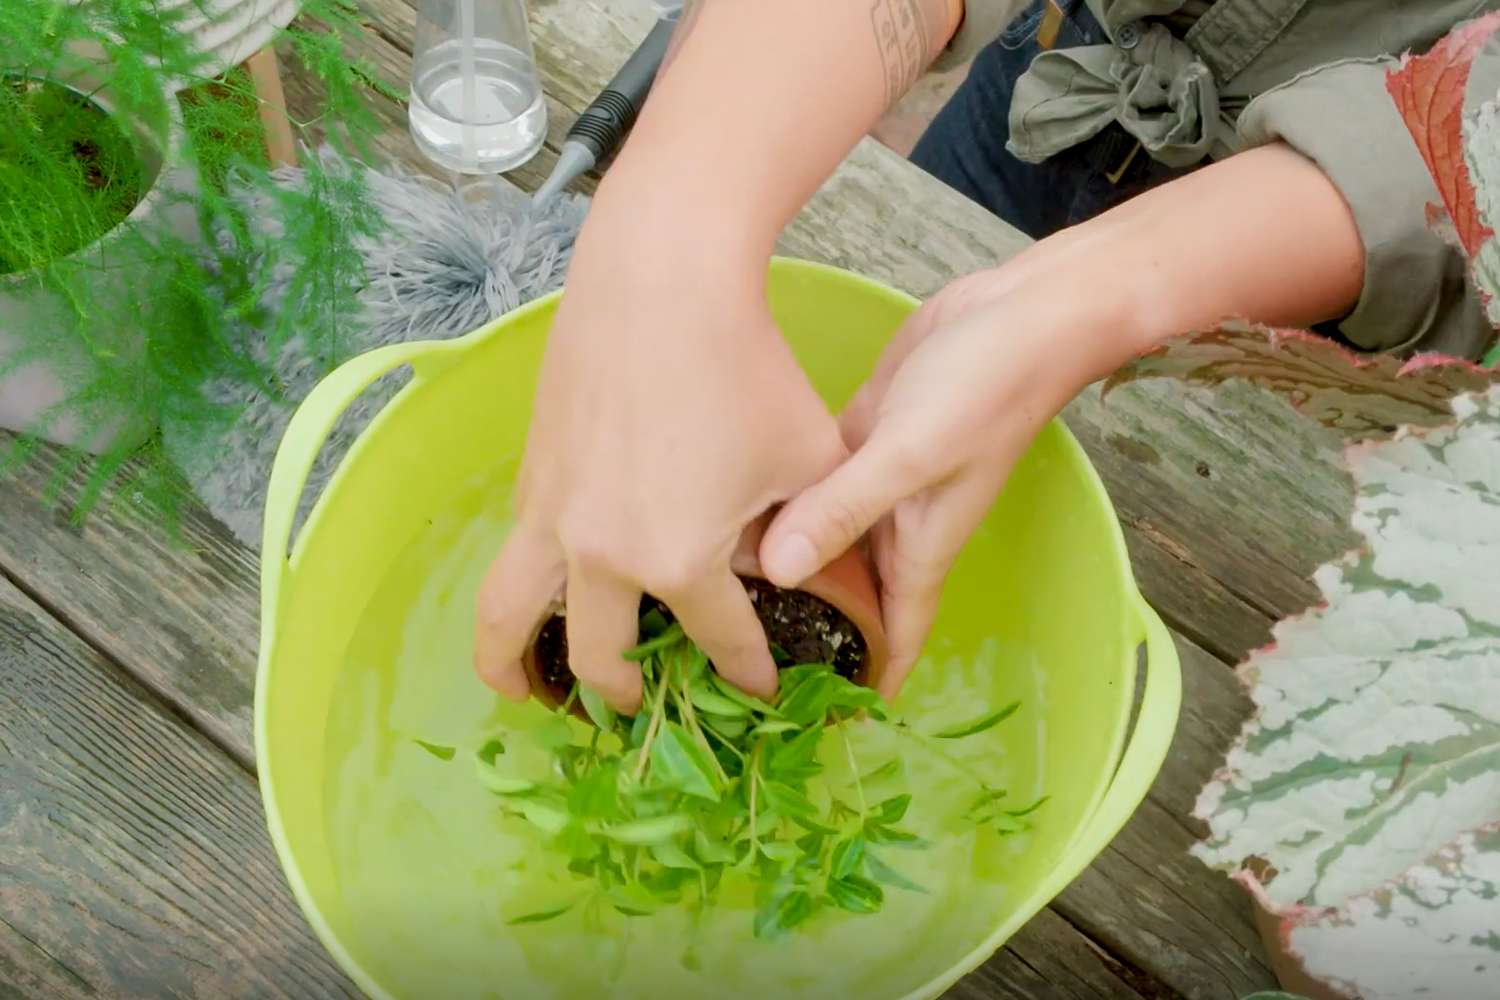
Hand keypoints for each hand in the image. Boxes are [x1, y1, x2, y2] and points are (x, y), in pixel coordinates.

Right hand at [472, 234, 844, 713]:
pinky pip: (513, 558)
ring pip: (509, 621)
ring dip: (516, 670)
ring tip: (524, 695)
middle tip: (643, 705)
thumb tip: (823, 581)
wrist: (662, 283)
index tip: (762, 688)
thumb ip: (817, 532)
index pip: (721, 642)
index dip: (748, 672)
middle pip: (602, 660)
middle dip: (628, 695)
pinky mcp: (530, 478)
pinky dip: (515, 597)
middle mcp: (603, 555)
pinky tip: (542, 590)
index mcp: (679, 560)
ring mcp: (553, 517)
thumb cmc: (749, 368)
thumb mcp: (808, 458)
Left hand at [759, 268, 1094, 698]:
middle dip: (803, 631)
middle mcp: (894, 526)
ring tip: (708, 595)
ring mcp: (873, 482)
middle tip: (727, 661)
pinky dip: (777, 503)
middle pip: (845, 599)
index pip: (894, 638)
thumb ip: (843, 510)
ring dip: (780, 566)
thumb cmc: (984, 390)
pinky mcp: (855, 438)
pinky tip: (724, 509)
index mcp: (918, 548)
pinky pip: (811, 488)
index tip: (813, 728)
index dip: (863, 686)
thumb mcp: (910, 454)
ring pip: (820, 542)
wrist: (1019, 313)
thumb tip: (771, 573)